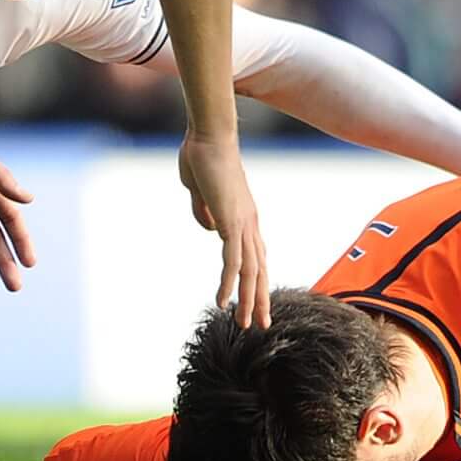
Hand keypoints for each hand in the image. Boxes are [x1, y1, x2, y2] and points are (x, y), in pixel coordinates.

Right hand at [179, 130, 268, 327]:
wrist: (209, 136)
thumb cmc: (202, 156)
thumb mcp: (200, 191)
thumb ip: (205, 211)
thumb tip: (210, 229)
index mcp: (244, 216)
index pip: (255, 255)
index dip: (255, 279)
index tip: (254, 300)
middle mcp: (250, 223)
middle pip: (259, 269)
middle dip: (258, 298)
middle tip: (260, 324)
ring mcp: (243, 224)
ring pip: (250, 271)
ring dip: (247, 300)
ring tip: (244, 324)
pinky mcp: (231, 222)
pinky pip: (232, 261)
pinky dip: (228, 284)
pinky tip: (222, 302)